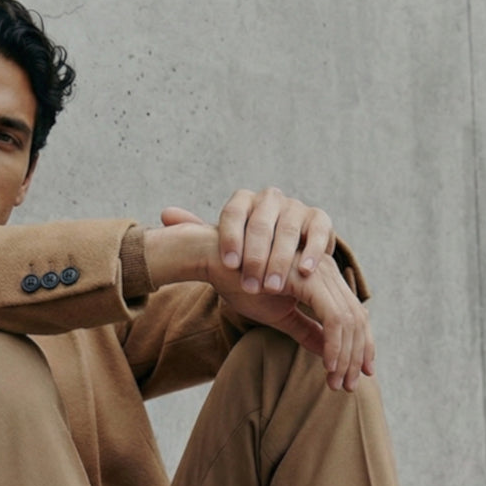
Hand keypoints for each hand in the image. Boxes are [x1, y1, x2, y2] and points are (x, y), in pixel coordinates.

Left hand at [164, 187, 334, 292]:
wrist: (285, 258)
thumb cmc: (250, 256)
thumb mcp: (225, 245)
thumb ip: (199, 231)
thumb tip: (165, 214)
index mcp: (244, 202)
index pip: (234, 210)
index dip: (231, 235)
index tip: (228, 264)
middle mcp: (270, 199)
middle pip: (262, 222)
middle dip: (256, 256)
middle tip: (251, 286)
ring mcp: (296, 207)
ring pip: (290, 226)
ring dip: (281, 258)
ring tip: (274, 287)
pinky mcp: (320, 219)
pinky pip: (319, 229)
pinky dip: (313, 249)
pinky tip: (304, 271)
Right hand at [204, 248, 374, 392]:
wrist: (217, 262)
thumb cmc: (243, 285)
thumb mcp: (281, 315)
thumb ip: (308, 331)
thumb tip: (329, 352)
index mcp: (324, 278)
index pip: (355, 315)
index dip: (362, 346)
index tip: (360, 375)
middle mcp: (328, 271)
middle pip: (357, 319)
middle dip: (357, 357)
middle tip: (349, 387)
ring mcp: (320, 272)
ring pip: (349, 321)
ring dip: (345, 356)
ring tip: (336, 382)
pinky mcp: (309, 280)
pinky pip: (333, 317)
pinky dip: (334, 344)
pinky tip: (328, 366)